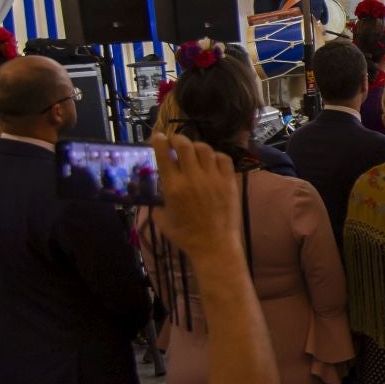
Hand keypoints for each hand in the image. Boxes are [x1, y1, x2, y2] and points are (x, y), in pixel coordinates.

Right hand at [150, 135, 240, 260]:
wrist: (214, 245)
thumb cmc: (185, 236)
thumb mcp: (162, 220)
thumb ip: (156, 202)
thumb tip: (155, 191)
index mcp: (173, 186)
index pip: (164, 154)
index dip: (159, 141)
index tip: (158, 138)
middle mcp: (193, 178)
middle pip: (184, 145)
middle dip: (177, 138)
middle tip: (175, 141)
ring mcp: (213, 178)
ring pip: (204, 148)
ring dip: (196, 146)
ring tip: (193, 152)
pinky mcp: (229, 182)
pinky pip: (223, 158)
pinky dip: (216, 156)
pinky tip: (211, 161)